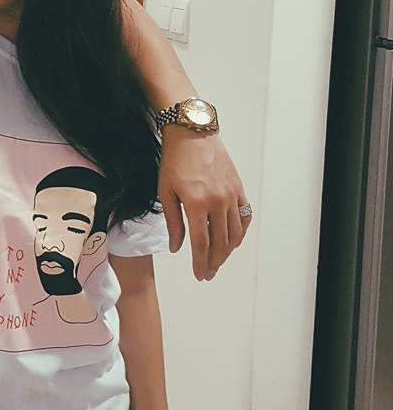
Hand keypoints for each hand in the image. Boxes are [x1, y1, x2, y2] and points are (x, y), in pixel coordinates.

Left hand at [158, 127, 251, 280]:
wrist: (193, 134)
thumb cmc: (175, 161)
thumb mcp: (165, 191)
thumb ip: (173, 222)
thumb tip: (176, 247)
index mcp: (196, 204)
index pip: (201, 243)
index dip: (200, 262)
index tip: (199, 274)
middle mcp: (217, 201)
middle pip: (220, 242)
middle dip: (214, 262)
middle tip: (208, 273)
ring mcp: (231, 195)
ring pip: (235, 233)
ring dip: (227, 251)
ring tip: (218, 260)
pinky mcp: (238, 189)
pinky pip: (244, 216)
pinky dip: (241, 232)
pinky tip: (234, 240)